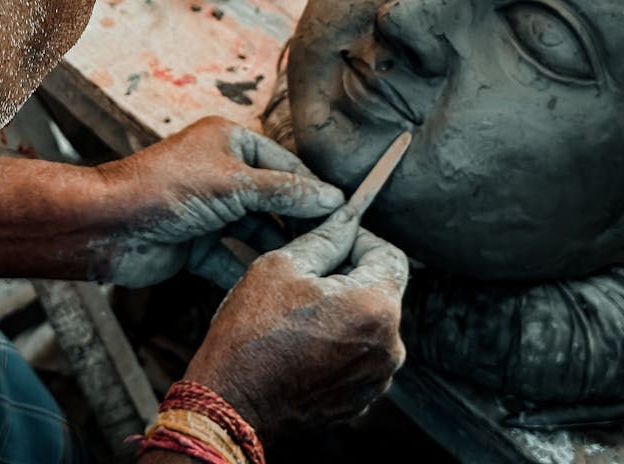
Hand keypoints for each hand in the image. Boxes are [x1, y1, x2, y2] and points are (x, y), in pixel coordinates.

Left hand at [90, 117, 343, 287]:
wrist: (107, 226)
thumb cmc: (166, 189)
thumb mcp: (236, 184)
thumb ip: (287, 193)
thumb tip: (333, 199)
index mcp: (230, 142)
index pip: (286, 165)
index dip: (315, 191)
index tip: (348, 217)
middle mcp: (221, 173)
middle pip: (273, 201)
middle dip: (299, 225)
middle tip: (336, 250)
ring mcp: (208, 211)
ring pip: (254, 233)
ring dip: (277, 251)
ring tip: (311, 273)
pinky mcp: (195, 246)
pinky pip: (231, 260)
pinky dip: (248, 273)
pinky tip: (275, 289)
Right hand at [182, 206, 408, 433]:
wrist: (232, 403)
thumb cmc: (252, 333)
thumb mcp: (281, 266)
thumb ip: (325, 238)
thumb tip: (347, 220)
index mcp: (375, 307)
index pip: (390, 256)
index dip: (362, 239)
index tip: (336, 238)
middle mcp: (389, 346)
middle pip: (381, 292)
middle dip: (349, 277)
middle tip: (306, 275)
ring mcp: (377, 378)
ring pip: (369, 325)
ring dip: (343, 311)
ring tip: (298, 313)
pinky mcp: (360, 399)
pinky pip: (359, 356)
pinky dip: (339, 343)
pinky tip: (302, 342)